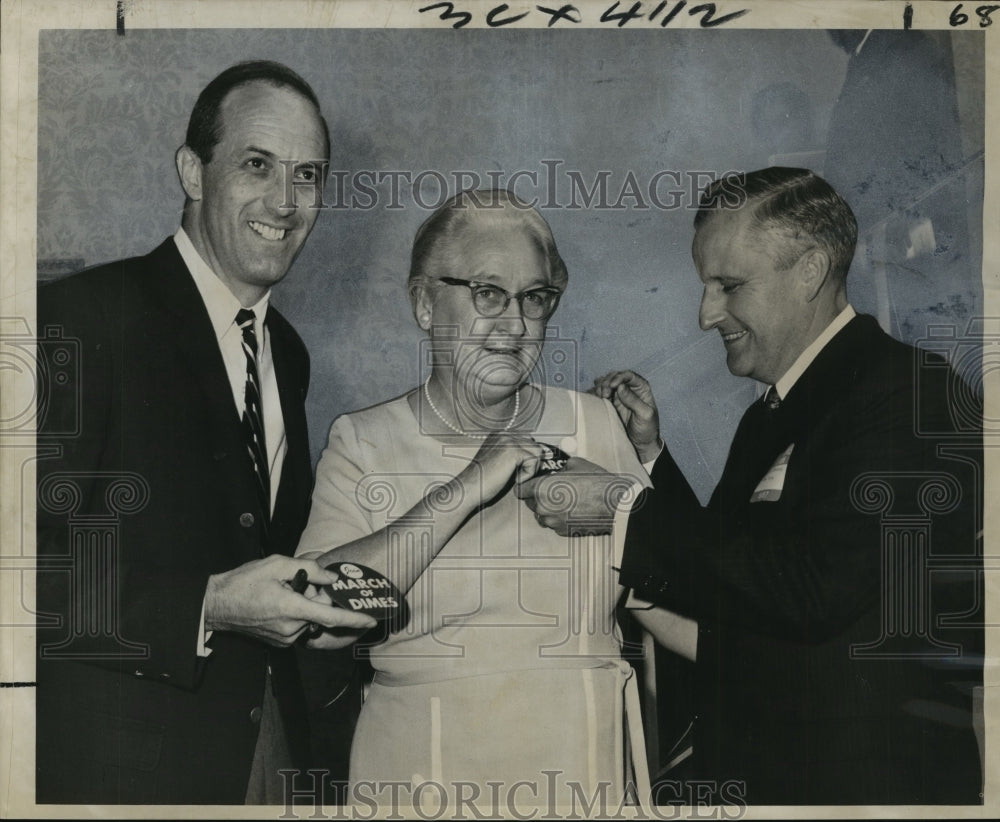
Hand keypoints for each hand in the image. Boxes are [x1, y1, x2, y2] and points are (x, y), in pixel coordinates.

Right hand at [205, 554, 376, 645]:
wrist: (217, 604)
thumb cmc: (244, 582)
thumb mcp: (277, 564)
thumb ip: (310, 569)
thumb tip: (331, 579)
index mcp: (291, 608)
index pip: (331, 617)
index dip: (354, 619)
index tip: (371, 620)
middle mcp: (291, 628)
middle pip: (320, 613)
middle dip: (318, 598)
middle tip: (300, 584)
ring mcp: (285, 638)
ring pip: (309, 620)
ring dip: (306, 606)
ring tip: (284, 592)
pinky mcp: (280, 642)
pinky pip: (299, 627)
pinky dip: (298, 614)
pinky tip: (280, 603)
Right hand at [459, 432, 544, 502]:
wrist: (468, 489)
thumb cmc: (483, 482)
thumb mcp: (500, 463)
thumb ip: (514, 456)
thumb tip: (536, 457)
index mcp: (499, 436)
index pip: (527, 442)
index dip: (527, 460)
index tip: (517, 473)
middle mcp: (504, 434)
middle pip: (534, 446)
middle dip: (531, 463)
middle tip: (517, 476)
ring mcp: (508, 441)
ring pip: (537, 452)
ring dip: (530, 468)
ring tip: (515, 477)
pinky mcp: (512, 451)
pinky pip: (534, 462)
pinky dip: (527, 475)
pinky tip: (514, 479)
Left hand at [515, 457, 632, 536]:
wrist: (615, 505)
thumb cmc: (598, 484)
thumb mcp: (576, 464)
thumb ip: (560, 468)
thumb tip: (558, 468)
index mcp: (542, 488)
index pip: (519, 490)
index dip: (525, 485)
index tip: (529, 483)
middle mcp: (544, 507)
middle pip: (530, 503)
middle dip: (537, 496)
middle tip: (552, 489)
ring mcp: (553, 522)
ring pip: (542, 515)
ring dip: (548, 508)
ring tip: (565, 499)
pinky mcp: (563, 532)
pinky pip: (554, 523)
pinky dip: (559, 517)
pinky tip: (572, 509)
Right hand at [590, 370, 662, 462]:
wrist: (640, 445)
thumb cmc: (647, 430)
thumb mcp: (645, 415)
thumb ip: (634, 400)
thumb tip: (621, 386)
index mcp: (641, 388)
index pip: (629, 375)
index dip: (619, 377)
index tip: (612, 386)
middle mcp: (628, 389)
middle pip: (614, 376)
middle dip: (607, 382)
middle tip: (604, 394)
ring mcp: (617, 396)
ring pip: (605, 383)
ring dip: (599, 387)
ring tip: (600, 397)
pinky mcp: (609, 404)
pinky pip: (598, 394)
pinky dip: (594, 394)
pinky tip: (594, 399)